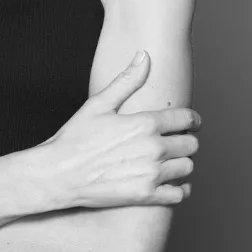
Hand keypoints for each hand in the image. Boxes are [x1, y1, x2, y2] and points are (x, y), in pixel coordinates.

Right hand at [40, 50, 199, 209]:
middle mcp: (153, 148)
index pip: (186, 119)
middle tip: (175, 142)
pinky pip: (179, 194)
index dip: (192, 119)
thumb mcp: (99, 104)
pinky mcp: (146, 196)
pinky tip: (171, 183)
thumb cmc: (75, 138)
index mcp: (144, 123)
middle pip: (191, 144)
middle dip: (185, 141)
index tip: (192, 122)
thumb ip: (126, 80)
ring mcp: (151, 174)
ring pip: (187, 168)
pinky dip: (179, 189)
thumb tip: (144, 55)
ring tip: (169, 161)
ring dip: (181, 164)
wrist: (58, 174)